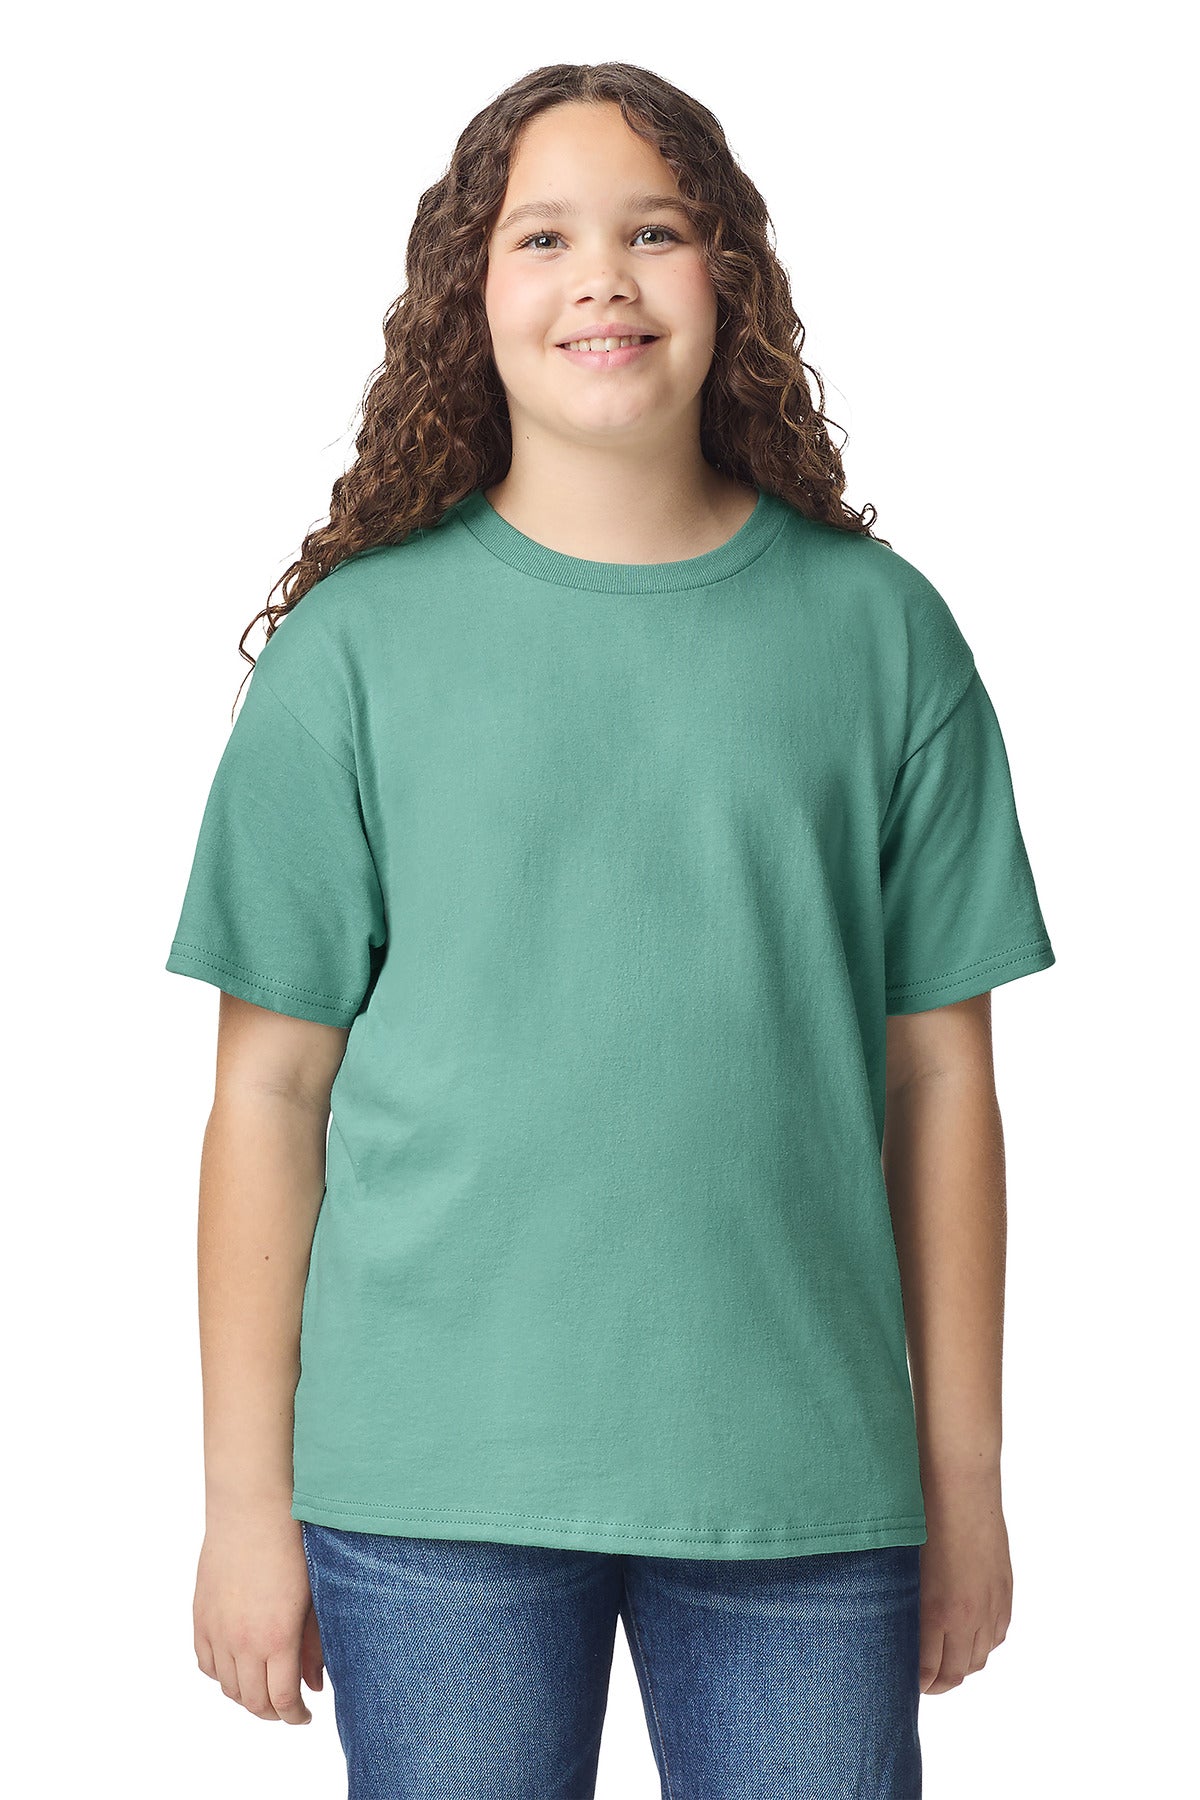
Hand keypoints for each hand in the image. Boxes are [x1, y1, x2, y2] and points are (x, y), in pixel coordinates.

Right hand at [194, 1506, 323, 1722]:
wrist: (252, 1510)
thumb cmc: (292, 1546)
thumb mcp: (314, 1598)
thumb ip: (313, 1646)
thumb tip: (314, 1686)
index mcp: (277, 1639)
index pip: (282, 1700)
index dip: (294, 1716)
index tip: (304, 1716)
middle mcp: (243, 1642)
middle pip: (253, 1701)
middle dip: (272, 1712)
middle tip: (286, 1708)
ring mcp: (217, 1631)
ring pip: (227, 1687)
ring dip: (246, 1696)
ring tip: (264, 1689)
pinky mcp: (201, 1617)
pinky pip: (206, 1663)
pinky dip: (221, 1674)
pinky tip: (237, 1667)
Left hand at [918, 1470, 1011, 1694]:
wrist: (959, 1484)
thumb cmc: (921, 1517)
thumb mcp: (904, 1567)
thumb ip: (903, 1606)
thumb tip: (892, 1631)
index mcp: (937, 1612)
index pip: (929, 1672)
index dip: (916, 1683)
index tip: (902, 1680)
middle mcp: (968, 1616)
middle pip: (957, 1672)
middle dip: (937, 1682)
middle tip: (921, 1679)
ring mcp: (991, 1604)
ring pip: (979, 1657)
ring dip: (961, 1663)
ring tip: (942, 1659)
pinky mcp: (1005, 1590)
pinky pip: (997, 1634)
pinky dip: (982, 1642)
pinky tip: (967, 1635)